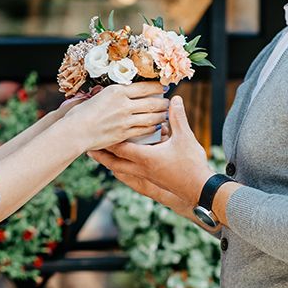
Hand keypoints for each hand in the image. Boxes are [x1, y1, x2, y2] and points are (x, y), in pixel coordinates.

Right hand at [52, 82, 168, 150]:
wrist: (74, 131)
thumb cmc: (79, 114)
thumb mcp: (95, 96)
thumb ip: (109, 94)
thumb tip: (117, 93)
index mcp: (116, 91)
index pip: (145, 87)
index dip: (157, 87)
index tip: (162, 87)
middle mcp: (124, 104)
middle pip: (152, 102)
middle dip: (163, 102)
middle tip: (168, 102)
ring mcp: (126, 120)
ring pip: (152, 117)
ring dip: (161, 115)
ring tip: (165, 115)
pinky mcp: (125, 133)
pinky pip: (145, 130)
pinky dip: (153, 128)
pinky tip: (156, 127)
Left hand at [94, 95, 212, 201]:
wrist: (199, 188)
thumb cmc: (191, 164)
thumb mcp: (185, 137)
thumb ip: (178, 117)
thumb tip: (175, 99)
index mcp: (145, 157)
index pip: (119, 147)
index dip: (107, 140)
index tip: (96, 133)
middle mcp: (140, 168)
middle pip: (113, 162)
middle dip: (100, 155)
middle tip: (88, 149)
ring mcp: (145, 176)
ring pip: (120, 170)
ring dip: (109, 162)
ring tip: (100, 155)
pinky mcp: (150, 181)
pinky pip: (129, 175)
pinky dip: (121, 169)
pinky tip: (120, 164)